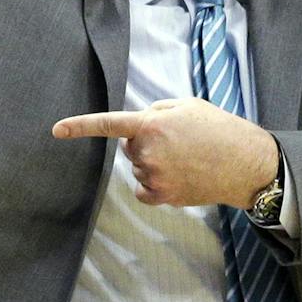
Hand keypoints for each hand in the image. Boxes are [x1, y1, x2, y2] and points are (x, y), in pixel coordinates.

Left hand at [54, 97, 277, 208]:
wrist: (246, 163)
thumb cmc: (219, 129)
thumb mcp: (188, 105)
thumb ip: (156, 111)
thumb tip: (139, 124)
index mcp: (152, 124)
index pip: (108, 124)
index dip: (80, 126)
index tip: (56, 130)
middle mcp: (147, 152)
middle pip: (130, 148)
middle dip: (146, 143)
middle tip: (178, 141)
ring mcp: (154, 177)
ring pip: (139, 168)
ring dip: (154, 163)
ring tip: (187, 158)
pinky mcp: (163, 196)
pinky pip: (143, 191)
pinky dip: (154, 186)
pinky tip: (178, 177)